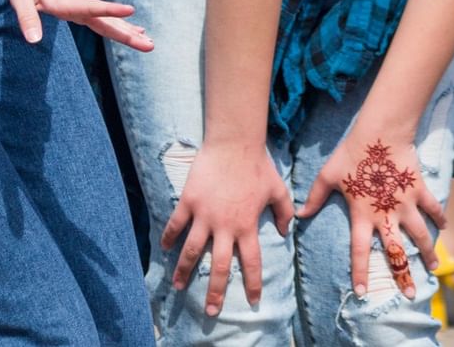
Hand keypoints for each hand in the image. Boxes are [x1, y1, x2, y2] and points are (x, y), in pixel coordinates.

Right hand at [161, 137, 295, 312]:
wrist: (234, 142)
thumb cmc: (258, 165)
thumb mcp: (278, 189)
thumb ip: (284, 212)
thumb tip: (287, 231)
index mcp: (247, 225)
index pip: (251, 262)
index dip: (252, 284)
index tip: (252, 301)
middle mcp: (224, 226)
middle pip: (218, 266)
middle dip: (215, 292)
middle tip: (211, 311)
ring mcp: (204, 215)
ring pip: (191, 251)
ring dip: (184, 271)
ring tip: (178, 287)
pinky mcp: (189, 202)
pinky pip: (176, 225)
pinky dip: (169, 238)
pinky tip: (166, 249)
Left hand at [300, 132, 443, 297]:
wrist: (381, 133)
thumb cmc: (352, 154)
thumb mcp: (328, 176)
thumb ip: (314, 197)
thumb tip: (299, 215)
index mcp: (363, 215)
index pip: (360, 250)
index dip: (360, 272)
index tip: (362, 292)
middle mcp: (386, 214)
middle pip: (397, 251)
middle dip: (404, 275)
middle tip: (410, 294)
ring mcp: (405, 203)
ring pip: (420, 234)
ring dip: (427, 252)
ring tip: (434, 268)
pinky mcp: (418, 189)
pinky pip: (432, 206)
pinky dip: (439, 216)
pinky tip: (444, 227)